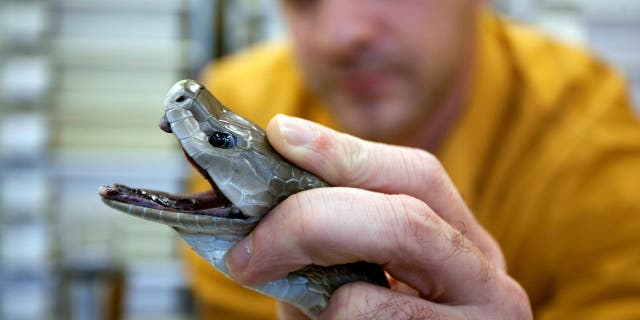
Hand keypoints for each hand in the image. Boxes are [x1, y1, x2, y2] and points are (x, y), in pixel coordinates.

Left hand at [226, 114, 531, 318]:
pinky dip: (332, 319)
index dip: (344, 151)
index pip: (414, 174)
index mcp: (457, 242)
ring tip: (276, 291)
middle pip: (408, 211)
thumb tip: (259, 205)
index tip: (281, 136)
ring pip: (401, 253)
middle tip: (250, 248)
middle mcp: (485, 273)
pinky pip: (381, 313)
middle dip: (314, 216)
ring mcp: (485, 313)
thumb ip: (323, 248)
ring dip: (319, 275)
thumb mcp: (348, 287)